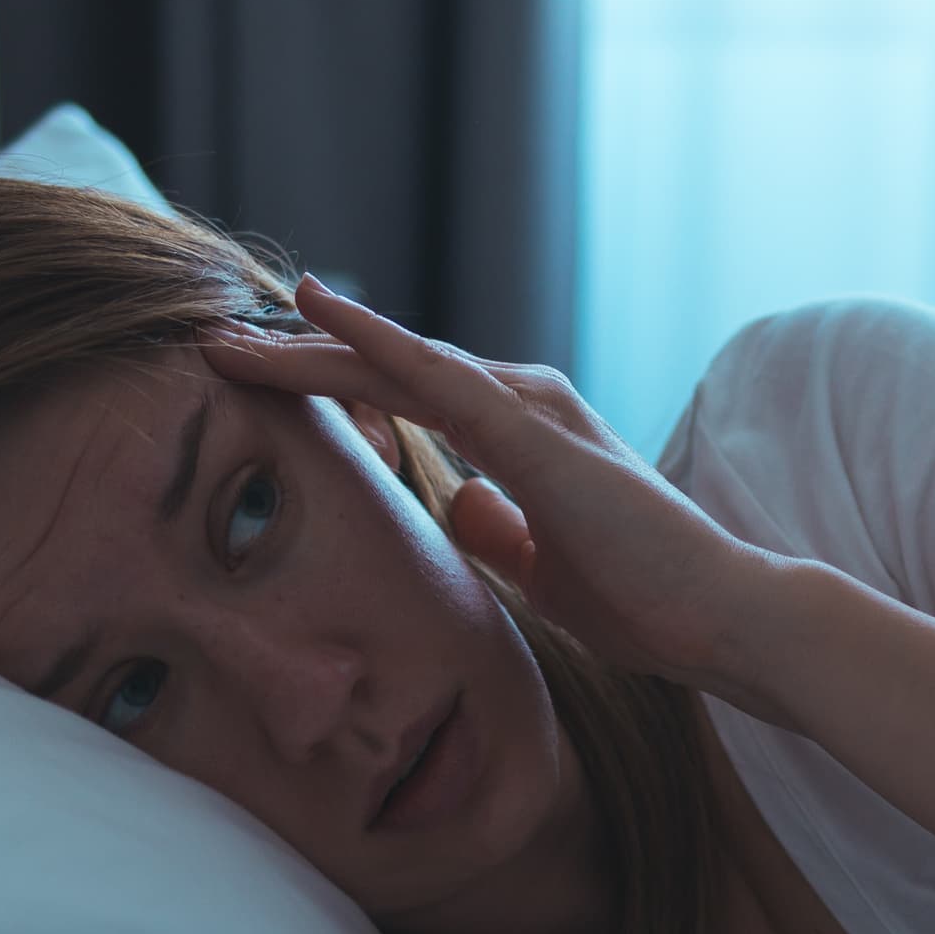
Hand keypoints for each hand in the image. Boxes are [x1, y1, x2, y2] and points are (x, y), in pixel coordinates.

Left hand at [203, 276, 780, 687]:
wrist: (721, 618)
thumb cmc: (646, 598)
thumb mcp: (547, 567)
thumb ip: (501, 531)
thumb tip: (455, 506)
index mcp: (520, 435)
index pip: (402, 400)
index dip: (325, 389)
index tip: (251, 388)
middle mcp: (520, 403)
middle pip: (386, 369)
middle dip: (297, 358)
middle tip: (213, 346)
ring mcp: (528, 411)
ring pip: (398, 362)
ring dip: (312, 343)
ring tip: (232, 333)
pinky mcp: (535, 434)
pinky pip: (438, 376)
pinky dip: (374, 342)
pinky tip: (318, 315)